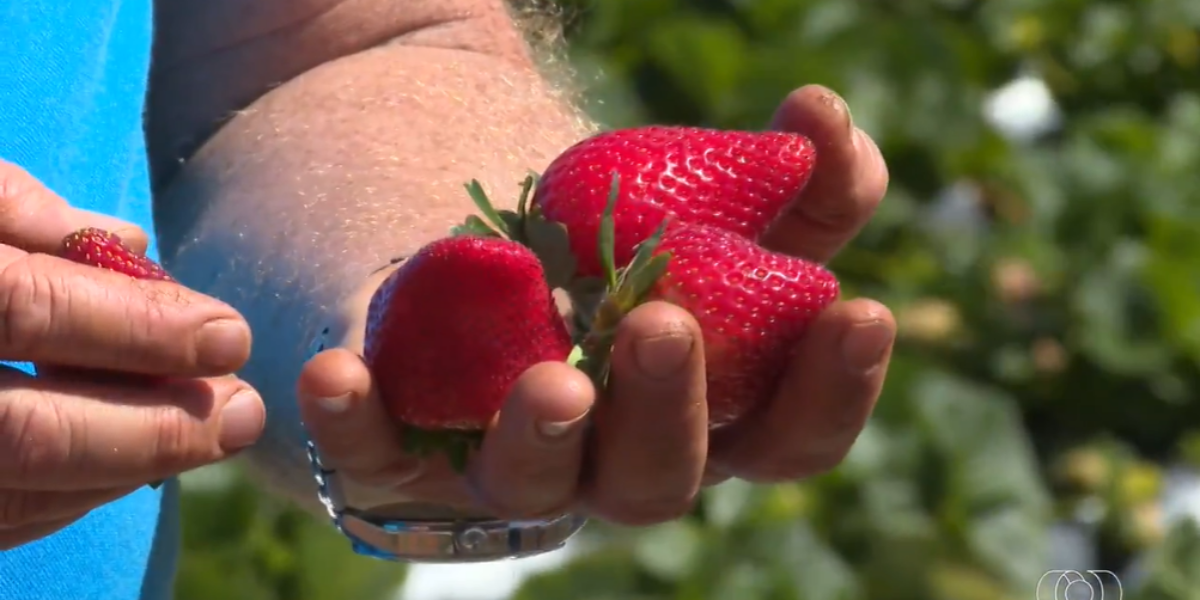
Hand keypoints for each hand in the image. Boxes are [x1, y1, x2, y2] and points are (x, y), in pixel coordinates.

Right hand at [0, 161, 264, 548]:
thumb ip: (11, 209)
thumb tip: (124, 240)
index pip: (26, 308)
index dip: (139, 327)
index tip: (230, 335)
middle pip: (28, 431)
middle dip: (153, 427)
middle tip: (242, 413)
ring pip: (9, 493)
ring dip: (120, 472)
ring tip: (205, 437)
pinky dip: (61, 499)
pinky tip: (122, 470)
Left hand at [298, 85, 892, 524]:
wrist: (462, 251)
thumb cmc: (605, 243)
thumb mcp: (698, 202)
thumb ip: (783, 179)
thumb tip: (823, 120)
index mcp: (699, 416)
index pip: (787, 439)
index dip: (832, 392)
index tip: (857, 311)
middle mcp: (607, 460)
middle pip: (656, 482)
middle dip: (669, 412)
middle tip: (665, 326)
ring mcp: (503, 467)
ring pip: (531, 489)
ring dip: (542, 438)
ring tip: (550, 381)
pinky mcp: (399, 459)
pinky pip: (372, 461)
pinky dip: (357, 425)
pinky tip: (337, 371)